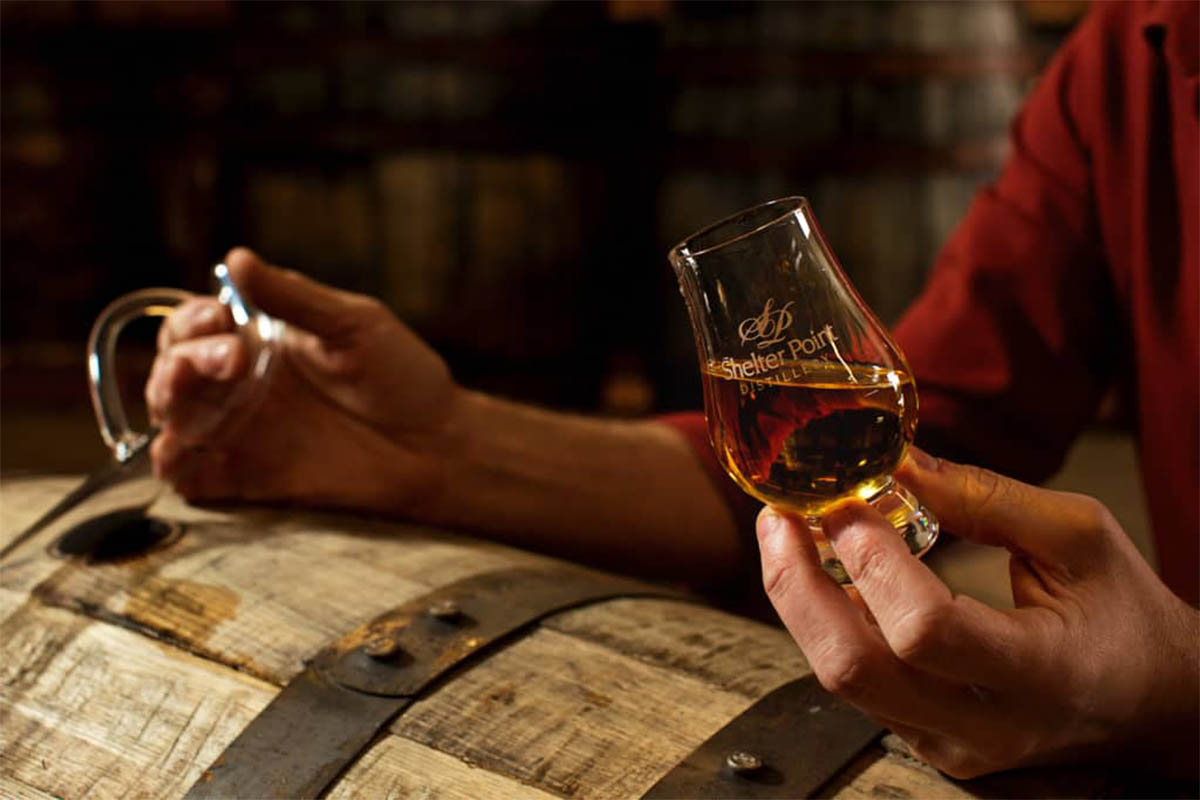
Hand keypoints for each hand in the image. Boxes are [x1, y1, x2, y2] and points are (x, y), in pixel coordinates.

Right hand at [147, 248, 457, 511]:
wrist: (436, 444)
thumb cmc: (402, 377)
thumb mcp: (353, 325)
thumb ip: (293, 298)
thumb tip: (236, 258)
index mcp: (259, 341)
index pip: (195, 326)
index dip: (193, 320)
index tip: (219, 318)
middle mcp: (239, 386)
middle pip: (174, 368)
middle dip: (184, 359)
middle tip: (231, 360)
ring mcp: (240, 432)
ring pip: (171, 416)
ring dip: (168, 401)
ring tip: (193, 394)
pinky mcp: (247, 477)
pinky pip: (189, 475)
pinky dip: (170, 464)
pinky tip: (178, 449)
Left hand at [756, 448, 1198, 778]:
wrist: (1152, 708)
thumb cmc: (1125, 617)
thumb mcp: (1079, 538)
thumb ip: (985, 497)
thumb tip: (894, 460)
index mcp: (1039, 675)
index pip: (926, 631)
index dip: (871, 561)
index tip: (847, 501)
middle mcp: (983, 726)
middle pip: (853, 668)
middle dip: (797, 584)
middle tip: (779, 515)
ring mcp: (947, 744)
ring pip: (840, 678)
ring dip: (799, 599)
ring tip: (789, 532)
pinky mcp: (924, 740)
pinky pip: (855, 681)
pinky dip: (826, 621)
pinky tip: (823, 572)